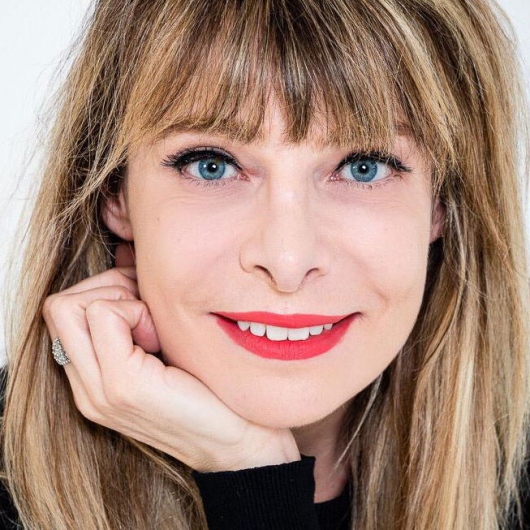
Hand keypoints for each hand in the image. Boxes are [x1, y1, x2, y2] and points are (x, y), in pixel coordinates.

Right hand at [42, 244, 299, 471]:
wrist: (240, 442)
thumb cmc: (208, 387)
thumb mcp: (163, 346)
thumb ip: (136, 312)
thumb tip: (128, 257)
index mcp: (93, 380)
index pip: (62, 311)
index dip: (104, 293)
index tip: (145, 305)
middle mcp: (87, 387)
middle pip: (59, 306)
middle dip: (106, 290)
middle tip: (147, 309)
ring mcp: (99, 390)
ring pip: (70, 306)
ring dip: (118, 300)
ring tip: (154, 327)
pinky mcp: (123, 386)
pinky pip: (104, 315)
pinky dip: (134, 310)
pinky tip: (161, 337)